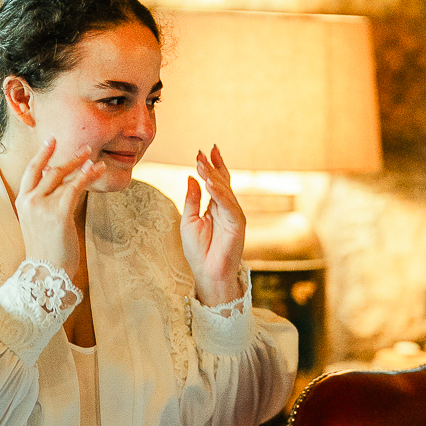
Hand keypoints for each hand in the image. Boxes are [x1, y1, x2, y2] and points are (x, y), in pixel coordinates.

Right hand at [16, 138, 102, 276]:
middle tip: (84, 149)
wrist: (46, 274)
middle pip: (50, 170)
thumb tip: (58, 185)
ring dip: (82, 166)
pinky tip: (96, 169)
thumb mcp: (39, 223)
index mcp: (22, 202)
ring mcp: (42, 206)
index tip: (50, 140)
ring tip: (95, 159)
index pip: (31, 171)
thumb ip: (45, 203)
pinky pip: (75, 188)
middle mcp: (30, 201)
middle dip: (69, 158)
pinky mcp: (59, 214)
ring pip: (64, 177)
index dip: (41, 154)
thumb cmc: (46, 252)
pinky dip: (87, 176)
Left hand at [180, 146, 247, 306]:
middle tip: (202, 153)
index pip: (216, 182)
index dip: (211, 167)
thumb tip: (191, 178)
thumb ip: (192, 199)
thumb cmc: (199, 251)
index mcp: (215, 207)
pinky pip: (228, 205)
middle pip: (221, 183)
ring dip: (213, 176)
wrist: (207, 274)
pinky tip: (210, 183)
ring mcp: (233, 216)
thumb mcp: (189, 221)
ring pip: (224, 191)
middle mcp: (227, 209)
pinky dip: (220, 194)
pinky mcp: (237, 225)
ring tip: (202, 164)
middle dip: (212, 167)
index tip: (204, 151)